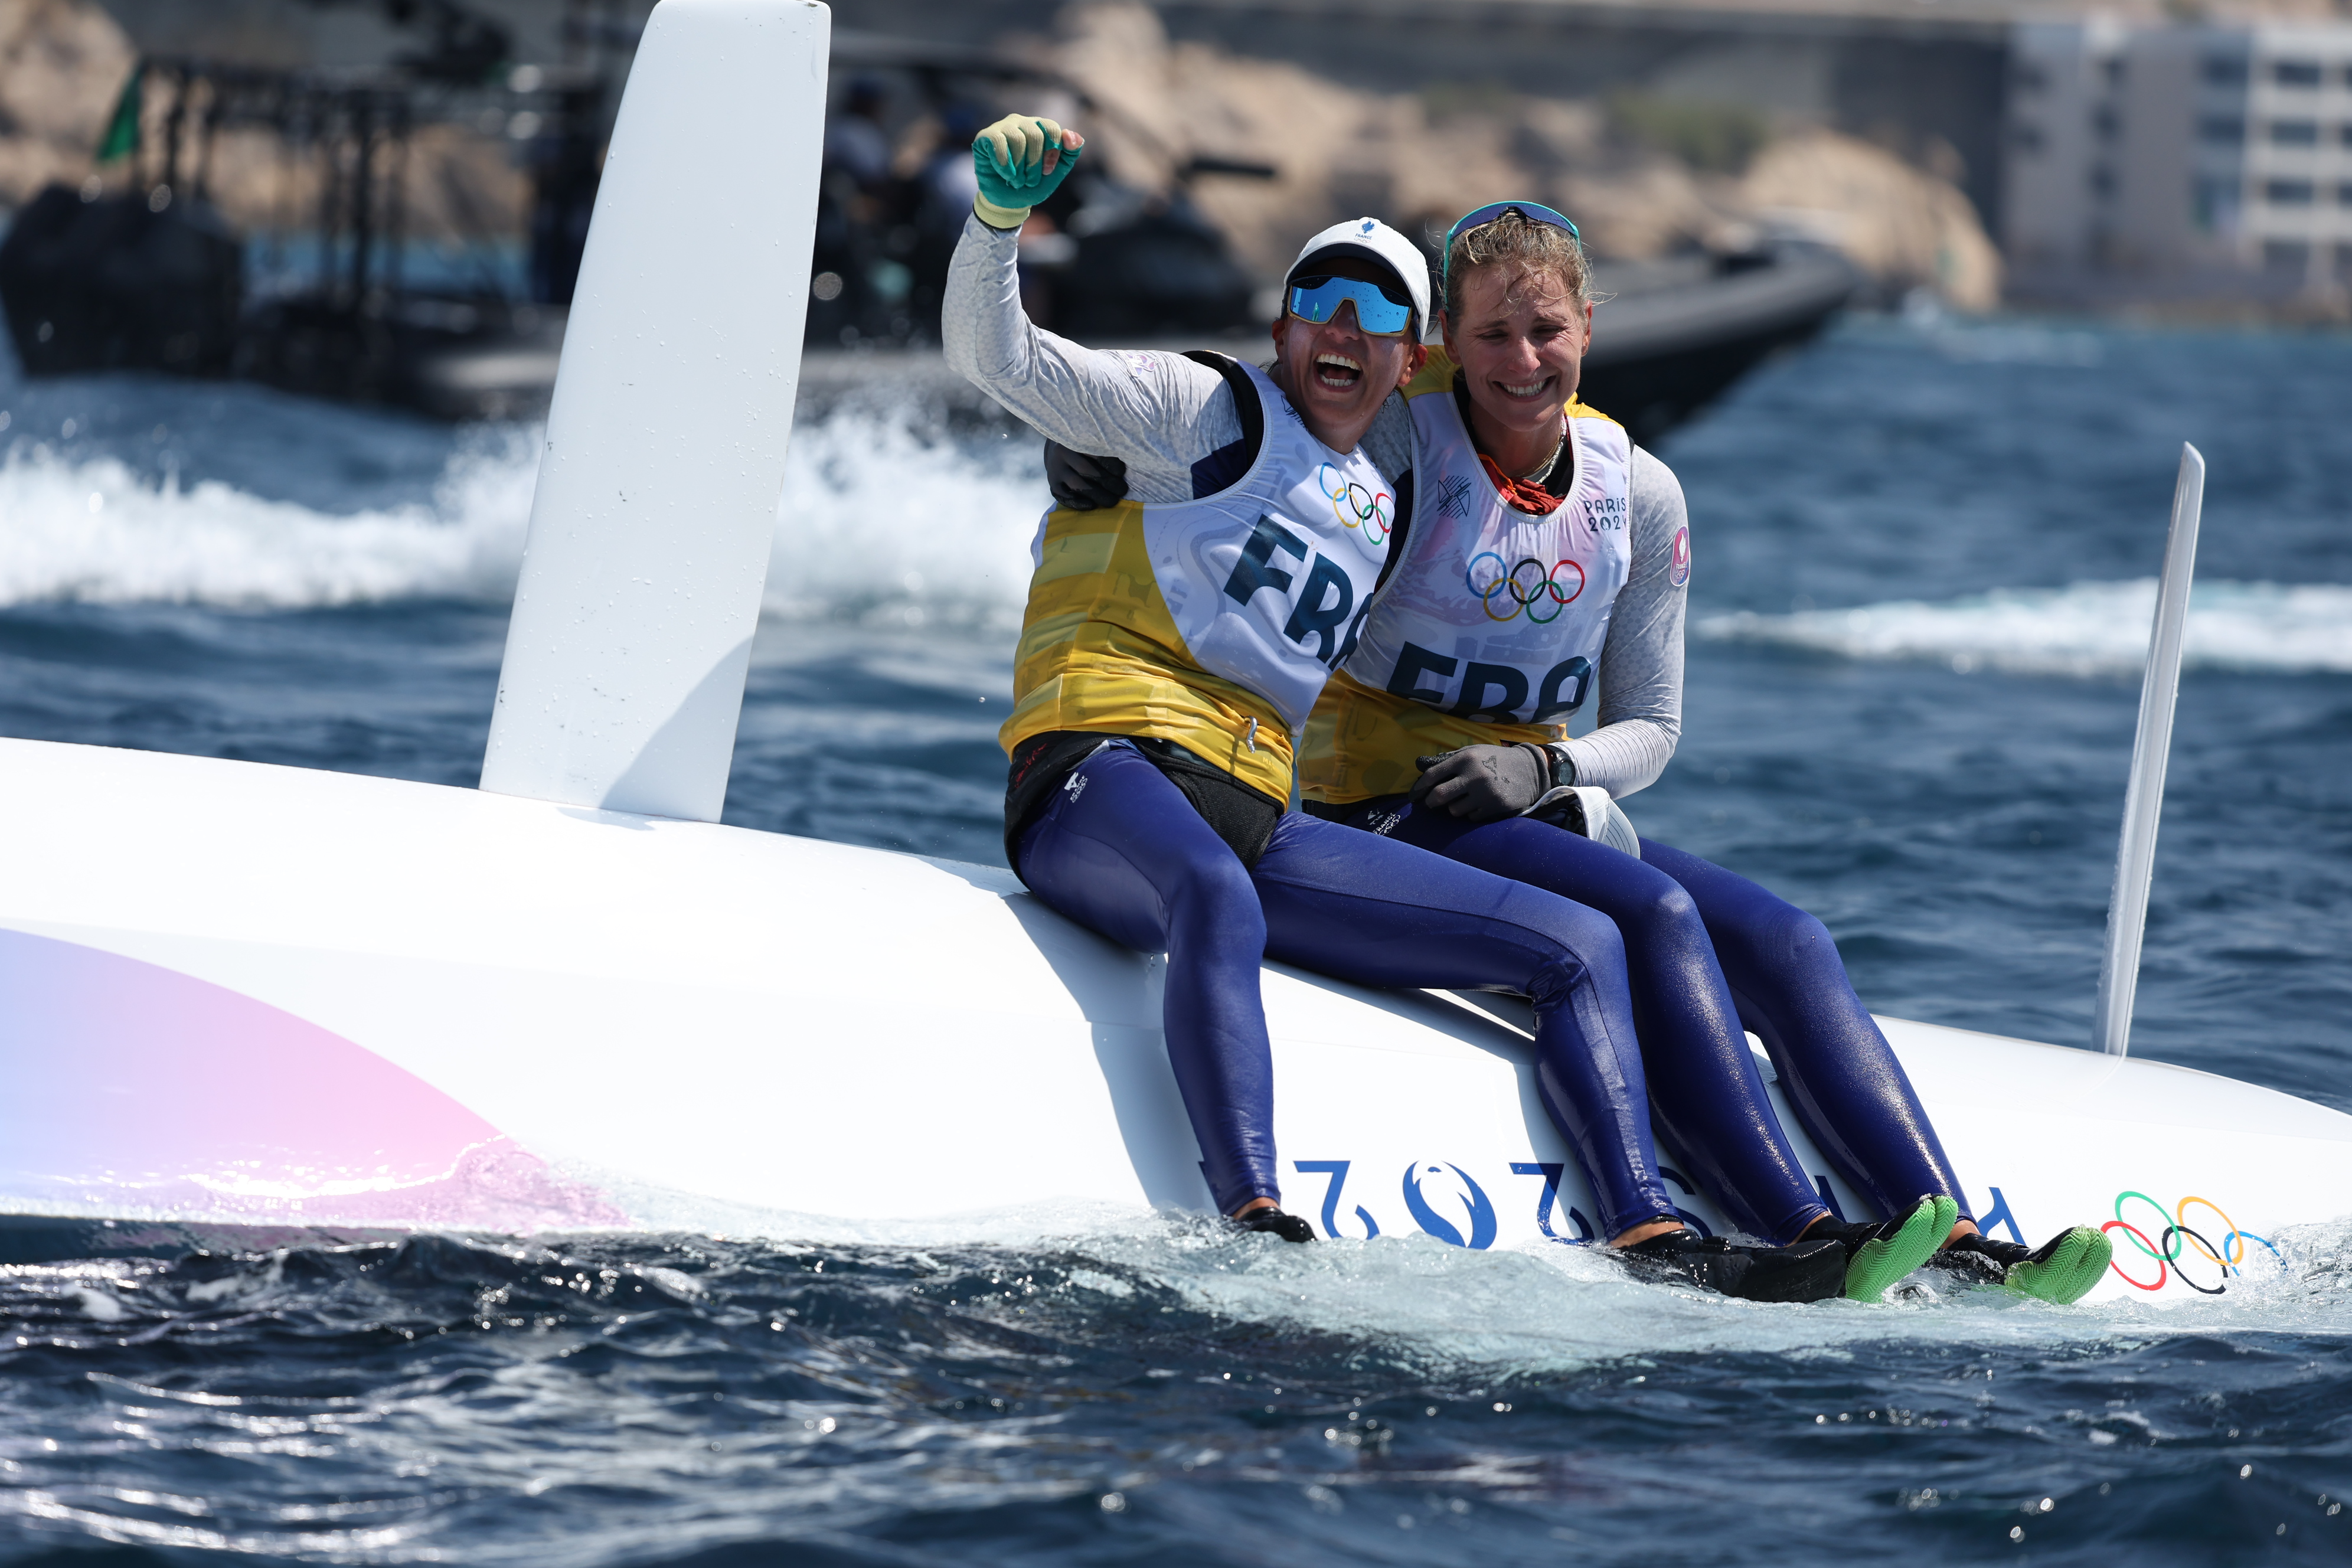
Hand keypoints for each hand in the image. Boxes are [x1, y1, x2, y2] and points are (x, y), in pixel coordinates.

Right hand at [971, 114, 1084, 226]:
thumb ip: (1069, 154)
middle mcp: (1022, 123)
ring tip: (1016, 180)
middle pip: (1035, 135)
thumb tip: (1072, 136)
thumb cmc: (1031, 184)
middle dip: (1034, 164)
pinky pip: (998, 142)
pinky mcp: (985, 136)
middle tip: (1029, 180)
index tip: (1047, 171)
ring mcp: (1003, 127)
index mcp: (1041, 128)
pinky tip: (1006, 175)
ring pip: (1017, 139)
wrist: (1008, 202)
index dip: (1052, 152)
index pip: (1052, 129)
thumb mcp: (1055, 172)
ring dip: (1019, 167)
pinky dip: (1004, 164)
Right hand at [1045, 441, 1129, 509]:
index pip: (1093, 450)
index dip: (1109, 463)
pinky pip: (1063, 496)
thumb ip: (1109, 445)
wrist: (1059, 449)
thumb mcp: (1094, 439)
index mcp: (1075, 438)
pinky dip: (1077, 503)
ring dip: (1096, 495)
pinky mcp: (1053, 483)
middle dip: (1107, 482)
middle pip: (1086, 469)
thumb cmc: (1087, 446)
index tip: (1121, 472)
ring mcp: (1055, 469)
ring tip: (1113, 501)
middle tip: (1122, 490)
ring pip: (1077, 485)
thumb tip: (1134, 457)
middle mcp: (1062, 453)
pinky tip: (1091, 506)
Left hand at [1410, 744, 1545, 821]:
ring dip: (1454, 808)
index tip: (1415, 796)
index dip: (1419, 787)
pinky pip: (1471, 817)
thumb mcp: (1472, 752)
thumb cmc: (1494, 759)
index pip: (1432, 775)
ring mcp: (1485, 793)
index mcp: (1465, 759)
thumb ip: (1448, 760)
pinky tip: (1479, 804)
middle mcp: (1474, 775)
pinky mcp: (1494, 807)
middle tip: (1430, 804)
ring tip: (1463, 800)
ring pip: (1454, 810)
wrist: (1528, 769)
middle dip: (1430, 802)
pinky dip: (1471, 813)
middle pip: (1439, 796)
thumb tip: (1420, 767)